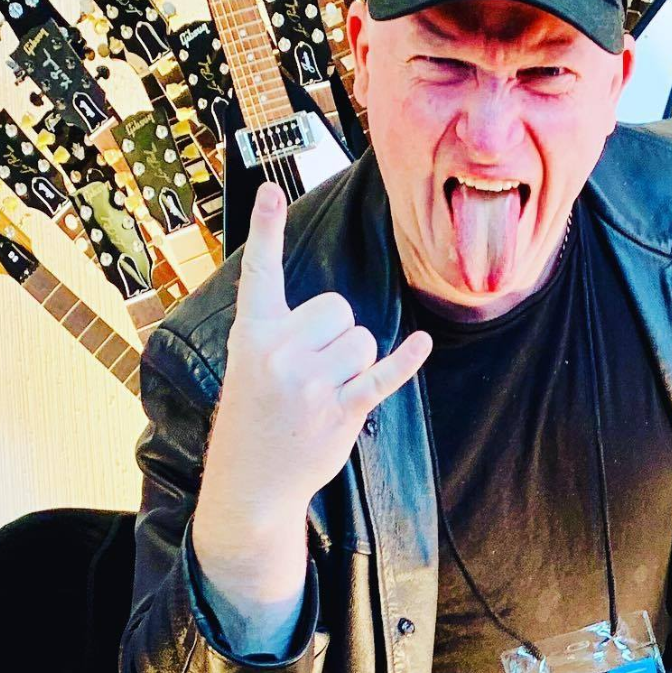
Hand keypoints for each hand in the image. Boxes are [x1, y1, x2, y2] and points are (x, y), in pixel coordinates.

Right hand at [201, 182, 432, 518]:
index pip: (260, 272)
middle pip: (338, 306)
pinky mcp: (341, 410)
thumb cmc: (255, 416)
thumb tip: (339, 315)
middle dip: (337, 332)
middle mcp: (279, 353)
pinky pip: (383, 374)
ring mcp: (311, 384)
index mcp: (252, 335)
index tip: (270, 187)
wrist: (249, 484)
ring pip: (364, 339)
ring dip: (357, 361)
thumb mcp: (251, 365)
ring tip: (326, 390)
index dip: (266, 228)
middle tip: (312, 369)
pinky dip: (405, 360)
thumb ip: (284, 332)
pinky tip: (421, 344)